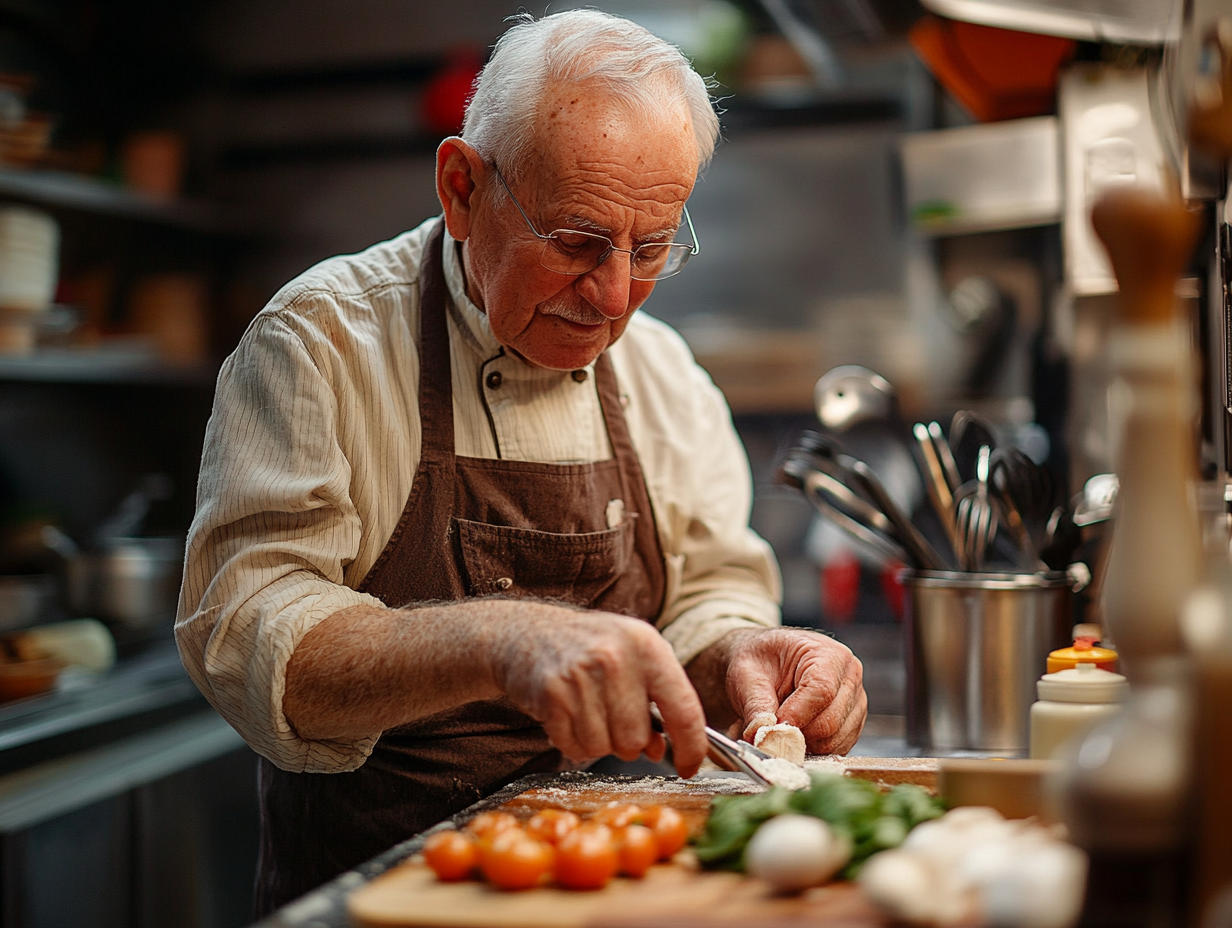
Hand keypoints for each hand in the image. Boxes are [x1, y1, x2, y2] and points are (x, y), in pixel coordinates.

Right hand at [488, 609, 708, 777]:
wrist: (526, 632)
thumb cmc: (588, 646)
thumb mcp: (631, 658)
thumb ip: (655, 700)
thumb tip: (660, 750)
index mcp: (647, 644)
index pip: (683, 708)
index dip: (691, 747)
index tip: (689, 768)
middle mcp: (617, 657)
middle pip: (637, 739)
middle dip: (627, 741)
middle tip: (611, 718)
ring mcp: (582, 674)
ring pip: (604, 747)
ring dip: (597, 741)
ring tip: (586, 711)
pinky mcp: (552, 693)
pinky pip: (574, 746)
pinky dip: (572, 742)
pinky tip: (567, 714)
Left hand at [722, 628, 866, 754]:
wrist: (766, 663)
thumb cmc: (760, 661)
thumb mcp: (748, 674)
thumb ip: (756, 704)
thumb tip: (761, 734)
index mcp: (828, 654)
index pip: (822, 691)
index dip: (796, 715)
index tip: (772, 726)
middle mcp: (849, 677)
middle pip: (831, 721)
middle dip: (797, 734)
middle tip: (769, 733)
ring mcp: (855, 702)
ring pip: (834, 741)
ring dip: (803, 745)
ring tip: (780, 730)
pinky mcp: (852, 724)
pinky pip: (836, 750)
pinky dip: (812, 751)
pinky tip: (794, 736)